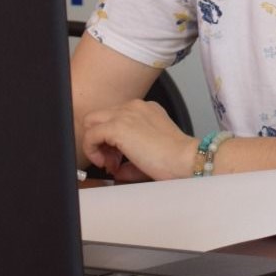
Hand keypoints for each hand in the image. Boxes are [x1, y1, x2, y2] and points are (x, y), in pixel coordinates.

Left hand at [81, 100, 197, 181]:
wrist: (184, 159)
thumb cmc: (175, 158)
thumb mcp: (151, 151)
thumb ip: (131, 158)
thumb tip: (117, 169)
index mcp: (144, 109)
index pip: (114, 118)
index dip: (111, 141)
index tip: (119, 159)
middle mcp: (134, 107)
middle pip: (99, 117)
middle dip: (100, 141)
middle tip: (112, 161)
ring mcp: (125, 114)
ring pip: (92, 122)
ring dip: (96, 145)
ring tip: (111, 164)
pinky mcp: (117, 126)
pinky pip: (90, 135)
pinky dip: (92, 151)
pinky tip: (105, 163)